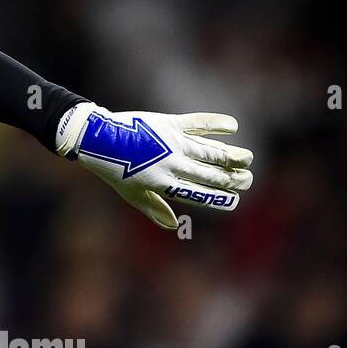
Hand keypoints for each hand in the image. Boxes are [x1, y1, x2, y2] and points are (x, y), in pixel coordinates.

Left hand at [56, 102, 253, 229]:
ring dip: (232, 156)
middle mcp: (172, 164)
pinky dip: (216, 124)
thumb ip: (154, 208)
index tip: (235, 199)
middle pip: (211, 174)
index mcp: (164, 184)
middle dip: (233, 179)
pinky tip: (233, 126)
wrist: (98, 139)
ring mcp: (172, 143)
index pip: (200, 194)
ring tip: (247, 159)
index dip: (221, 198)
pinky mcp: (169, 123)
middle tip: (248, 180)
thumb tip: (173, 224)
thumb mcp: (131, 194)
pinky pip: (198, 123)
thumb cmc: (114, 170)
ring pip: (211, 151)